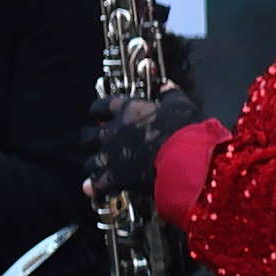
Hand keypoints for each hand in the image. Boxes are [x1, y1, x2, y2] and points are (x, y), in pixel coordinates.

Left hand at [85, 83, 207, 203]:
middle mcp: (114, 131)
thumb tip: (166, 87)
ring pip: (90, 161)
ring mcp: (112, 156)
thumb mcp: (181, 105)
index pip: (102, 106)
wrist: (186, 158)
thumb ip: (170, 94)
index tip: (97, 114)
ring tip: (98, 167)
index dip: (97, 110)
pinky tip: (91, 188)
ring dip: (94, 163)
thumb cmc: (185, 129)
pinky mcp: (116, 177)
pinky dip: (94, 186)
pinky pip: (97, 184)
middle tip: (96, 141)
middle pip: (89, 135)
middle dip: (91, 138)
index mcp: (128, 110)